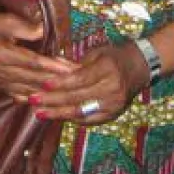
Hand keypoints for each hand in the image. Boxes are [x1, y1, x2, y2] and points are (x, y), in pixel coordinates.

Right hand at [0, 10, 75, 102]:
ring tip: (69, 89)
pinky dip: (35, 98)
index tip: (73, 67)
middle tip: (78, 80)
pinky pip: (20, 96)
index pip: (35, 63)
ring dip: (50, 91)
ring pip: (30, 91)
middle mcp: (1, 72)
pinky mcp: (0, 87)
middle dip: (58, 81)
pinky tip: (49, 98)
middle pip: (35, 80)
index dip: (55, 66)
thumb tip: (46, 31)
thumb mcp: (8, 20)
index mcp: (3, 54)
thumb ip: (28, 28)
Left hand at [29, 41, 148, 125]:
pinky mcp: (114, 115)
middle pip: (77, 97)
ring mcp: (114, 104)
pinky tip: (57, 116)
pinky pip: (89, 120)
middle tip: (33, 100)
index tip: (42, 84)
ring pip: (81, 112)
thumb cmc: (113, 56)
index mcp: (108, 69)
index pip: (80, 79)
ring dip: (58, 113)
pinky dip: (71, 118)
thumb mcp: (96, 53)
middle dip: (53, 100)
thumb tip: (50, 69)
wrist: (139, 67)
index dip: (60, 83)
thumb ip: (74, 64)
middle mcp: (112, 89)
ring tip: (39, 112)